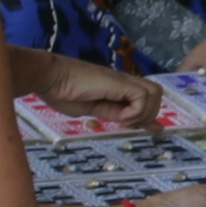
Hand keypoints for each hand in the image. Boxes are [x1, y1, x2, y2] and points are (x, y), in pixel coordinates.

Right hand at [34, 56, 161, 126]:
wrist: (49, 77)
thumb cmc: (62, 92)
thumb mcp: (92, 110)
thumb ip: (113, 114)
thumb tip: (128, 122)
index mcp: (118, 88)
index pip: (147, 98)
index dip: (151, 115)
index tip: (152, 129)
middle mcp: (123, 82)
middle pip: (156, 94)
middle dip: (148, 114)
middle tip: (128, 124)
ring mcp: (121, 80)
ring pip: (154, 93)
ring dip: (142, 113)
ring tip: (122, 120)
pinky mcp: (118, 82)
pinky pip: (141, 96)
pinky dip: (134, 111)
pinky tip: (119, 117)